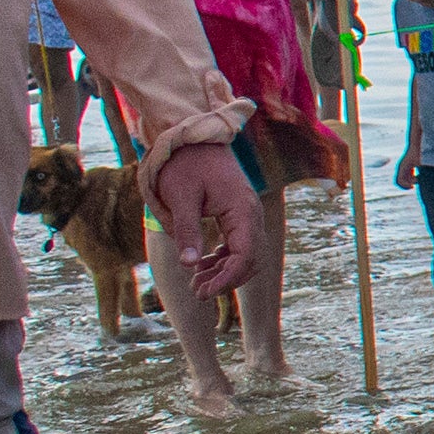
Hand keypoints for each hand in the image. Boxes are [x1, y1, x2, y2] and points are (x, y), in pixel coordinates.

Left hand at [149, 140, 253, 285]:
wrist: (192, 139)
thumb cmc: (184, 165)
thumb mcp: (180, 198)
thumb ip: (186, 231)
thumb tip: (189, 265)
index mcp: (242, 210)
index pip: (245, 256)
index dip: (227, 279)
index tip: (203, 293)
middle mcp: (251, 214)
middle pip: (252, 259)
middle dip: (227, 280)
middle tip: (197, 291)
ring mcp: (248, 214)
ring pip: (249, 254)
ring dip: (227, 272)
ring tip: (197, 282)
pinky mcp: (239, 214)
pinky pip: (241, 244)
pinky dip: (226, 259)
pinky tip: (204, 264)